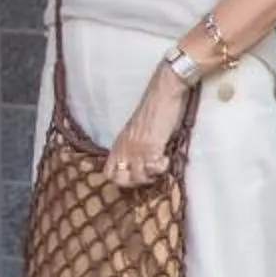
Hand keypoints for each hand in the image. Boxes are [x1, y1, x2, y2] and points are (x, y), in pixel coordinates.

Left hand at [104, 74, 188, 189]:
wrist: (163, 93)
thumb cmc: (153, 111)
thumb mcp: (137, 132)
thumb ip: (133, 148)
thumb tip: (139, 167)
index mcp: (119, 144)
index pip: (108, 173)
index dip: (121, 180)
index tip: (136, 176)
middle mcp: (124, 148)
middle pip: (121, 180)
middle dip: (136, 183)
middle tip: (150, 173)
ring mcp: (136, 148)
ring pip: (138, 178)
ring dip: (152, 175)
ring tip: (160, 162)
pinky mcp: (151, 146)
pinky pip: (154, 168)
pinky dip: (162, 167)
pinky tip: (167, 156)